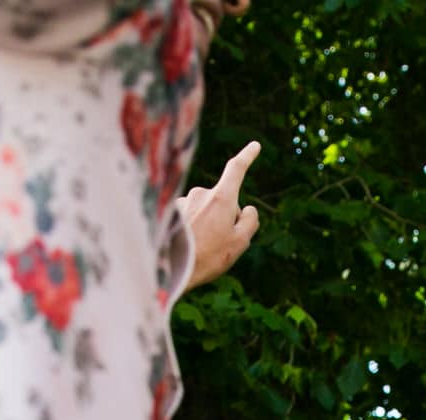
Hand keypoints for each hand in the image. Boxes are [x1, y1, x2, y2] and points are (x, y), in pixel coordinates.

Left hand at [178, 141, 261, 289]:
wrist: (171, 268)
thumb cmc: (209, 256)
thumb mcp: (241, 242)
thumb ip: (250, 221)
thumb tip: (247, 209)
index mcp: (221, 197)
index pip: (236, 169)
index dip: (247, 156)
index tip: (254, 145)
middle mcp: (201, 193)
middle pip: (223, 200)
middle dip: (227, 217)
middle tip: (221, 244)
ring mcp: (185, 201)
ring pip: (205, 209)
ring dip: (208, 224)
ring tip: (202, 249)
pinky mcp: (172, 211)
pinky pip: (191, 216)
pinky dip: (193, 228)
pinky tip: (188, 246)